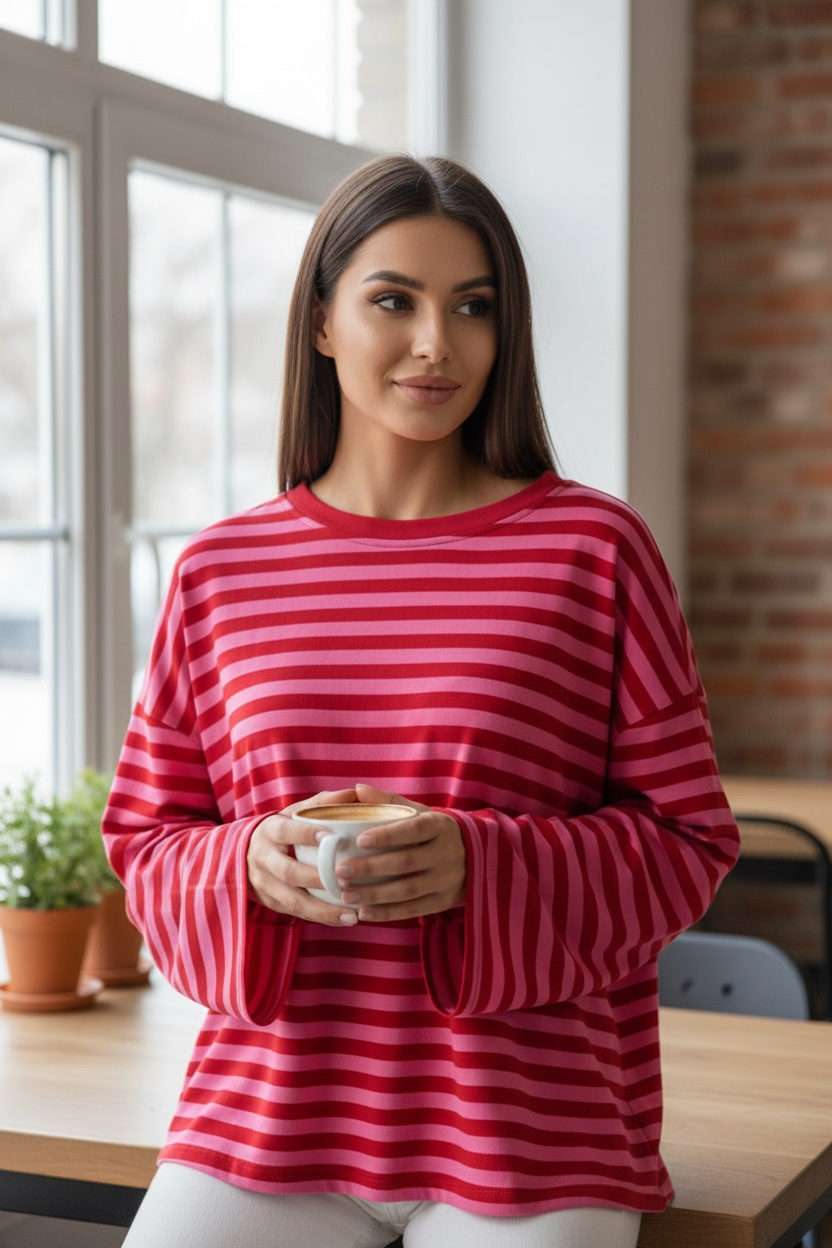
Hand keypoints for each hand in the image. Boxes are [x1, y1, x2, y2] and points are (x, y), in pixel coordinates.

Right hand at [247, 788, 362, 926]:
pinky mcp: (269, 902)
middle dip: (319, 879)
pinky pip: (295, 914)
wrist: (243, 853)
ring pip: (293, 901)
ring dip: (324, 910)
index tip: (332, 837)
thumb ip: (322, 803)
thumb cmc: (281, 829)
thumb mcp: (293, 812)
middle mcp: (263, 858)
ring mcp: (264, 884)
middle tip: (348, 881)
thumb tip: (355, 793)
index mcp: (269, 830)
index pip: (286, 831)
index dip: (306, 834)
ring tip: (352, 915)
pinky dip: (320, 918)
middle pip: (289, 872)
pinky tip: (344, 920)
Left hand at [333, 783, 465, 921]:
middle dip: (371, 868)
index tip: (359, 840)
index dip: (388, 835)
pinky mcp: (443, 902)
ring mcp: (447, 880)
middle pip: (406, 862)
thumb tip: (358, 790)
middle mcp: (446, 853)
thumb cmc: (436, 831)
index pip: (414, 830)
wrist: (478, 857)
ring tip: (345, 895)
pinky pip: (413, 910)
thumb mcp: (421, 812)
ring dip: (374, 894)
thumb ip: (390, 802)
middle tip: (341, 871)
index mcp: (440, 826)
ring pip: (407, 890)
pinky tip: (363, 912)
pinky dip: (387, 913)